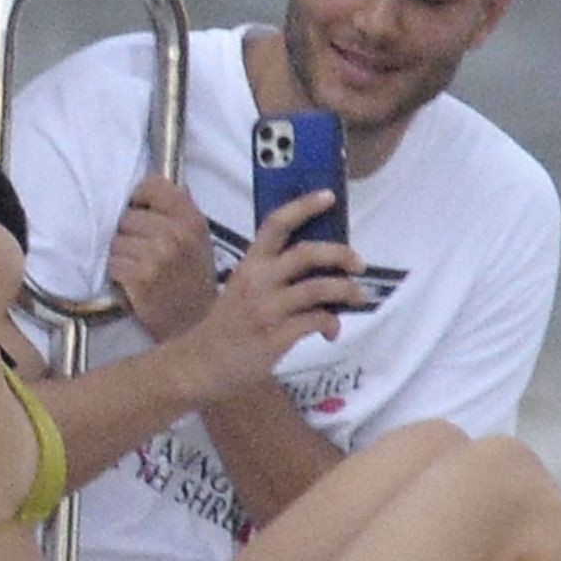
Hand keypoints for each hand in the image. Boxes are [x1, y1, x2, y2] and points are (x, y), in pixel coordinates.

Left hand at [108, 176, 214, 340]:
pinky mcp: (140, 276)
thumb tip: (154, 183)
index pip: (153, 185)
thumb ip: (179, 212)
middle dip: (127, 233)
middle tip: (138, 251)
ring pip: (115, 240)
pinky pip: (112, 263)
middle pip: (127, 216)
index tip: (138, 213)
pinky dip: (115, 273)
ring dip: (119, 255)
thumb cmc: (192, 282)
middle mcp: (176, 233)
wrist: (194, 327)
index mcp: (191, 219)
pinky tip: (130, 282)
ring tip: (135, 268)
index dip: (138, 199)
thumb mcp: (198, 241)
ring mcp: (158, 255)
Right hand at [176, 190, 365, 401]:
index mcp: (249, 264)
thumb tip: (318, 265)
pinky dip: (331, 324)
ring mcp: (267, 309)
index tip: (328, 196)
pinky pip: (316, 321)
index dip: (303, 206)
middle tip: (360, 263)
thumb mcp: (241, 288)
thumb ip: (270, 274)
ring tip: (358, 296)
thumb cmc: (225, 325)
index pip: (275, 224)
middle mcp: (257, 281)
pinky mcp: (276, 336)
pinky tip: (331, 331)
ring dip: (346, 291)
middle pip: (306, 254)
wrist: (200, 364)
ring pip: (318, 288)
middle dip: (340, 254)